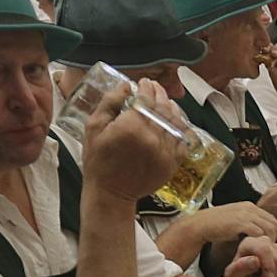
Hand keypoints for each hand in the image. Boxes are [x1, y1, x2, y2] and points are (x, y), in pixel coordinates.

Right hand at [83, 82, 182, 204]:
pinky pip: (183, 141)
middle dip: (160, 94)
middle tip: (155, 88)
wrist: (110, 194)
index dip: (146, 87)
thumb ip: (109, 103)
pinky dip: (182, 129)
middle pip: (163, 108)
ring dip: (172, 108)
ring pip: (175, 122)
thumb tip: (126, 85)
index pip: (146, 99)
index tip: (144, 82)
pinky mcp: (172, 164)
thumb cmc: (98, 161)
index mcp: (132, 127)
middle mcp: (152, 138)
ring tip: (166, 102)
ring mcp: (165, 152)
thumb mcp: (94, 127)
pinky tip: (176, 122)